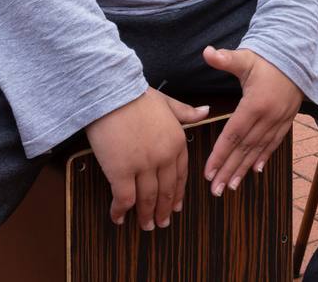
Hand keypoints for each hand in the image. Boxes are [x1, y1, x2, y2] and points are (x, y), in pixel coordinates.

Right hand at [85, 88, 208, 229]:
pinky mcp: (122, 172)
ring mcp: (144, 166)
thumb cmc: (136, 95)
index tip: (176, 206)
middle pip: (166, 191)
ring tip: (145, 226)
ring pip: (148, 199)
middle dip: (164, 210)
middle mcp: (164, 157)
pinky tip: (118, 218)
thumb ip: (186, 112)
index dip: (178, 193)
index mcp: (177, 142)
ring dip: (146, 215)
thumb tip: (205, 111)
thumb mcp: (168, 102)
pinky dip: (121, 211)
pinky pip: (124, 199)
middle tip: (162, 223)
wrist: (112, 92)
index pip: (181, 175)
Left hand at [202, 47, 302, 194]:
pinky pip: (274, 143)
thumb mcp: (247, 58)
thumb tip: (207, 52)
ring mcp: (279, 121)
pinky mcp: (286, 121)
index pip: (233, 134)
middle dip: (229, 170)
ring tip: (231, 187)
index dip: (220, 155)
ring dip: (244, 169)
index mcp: (255, 104)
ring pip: (258, 150)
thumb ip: (226, 59)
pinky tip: (256, 170)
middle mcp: (268, 117)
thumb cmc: (269, 59)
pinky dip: (264, 157)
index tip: (208, 172)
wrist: (301, 58)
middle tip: (216, 190)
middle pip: (244, 148)